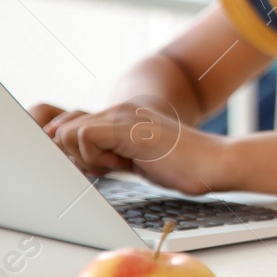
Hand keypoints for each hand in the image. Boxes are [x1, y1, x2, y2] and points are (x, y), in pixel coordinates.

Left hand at [36, 98, 227, 194]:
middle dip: (75, 156)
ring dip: (85, 157)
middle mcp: (119, 110)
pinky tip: (121, 163)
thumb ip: (106, 152)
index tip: (101, 167)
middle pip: (63, 129)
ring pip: (68, 133)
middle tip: (108, 167)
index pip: (71, 126)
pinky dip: (93, 157)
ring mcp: (123, 115)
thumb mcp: (134, 159)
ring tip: (117, 165)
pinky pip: (83, 137)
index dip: (75, 152)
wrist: (214, 164)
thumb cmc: (181, 167)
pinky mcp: (126, 127)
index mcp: (121, 116)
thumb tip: (72, 159)